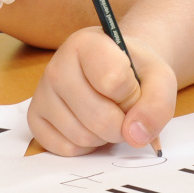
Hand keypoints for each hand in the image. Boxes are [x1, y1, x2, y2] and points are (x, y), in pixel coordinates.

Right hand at [28, 26, 177, 154]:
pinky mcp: (34, 118)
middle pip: (98, 117)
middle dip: (123, 124)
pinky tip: (90, 125)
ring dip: (106, 137)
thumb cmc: (135, 73)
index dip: (133, 94)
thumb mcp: (159, 78)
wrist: (117, 72)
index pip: (114, 81)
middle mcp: (56, 65)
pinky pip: (66, 149)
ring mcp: (41, 93)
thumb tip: (135, 136)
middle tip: (125, 110)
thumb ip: (157, 103)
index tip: (132, 85)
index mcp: (86, 44)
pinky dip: (87, 146)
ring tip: (108, 115)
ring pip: (82, 137)